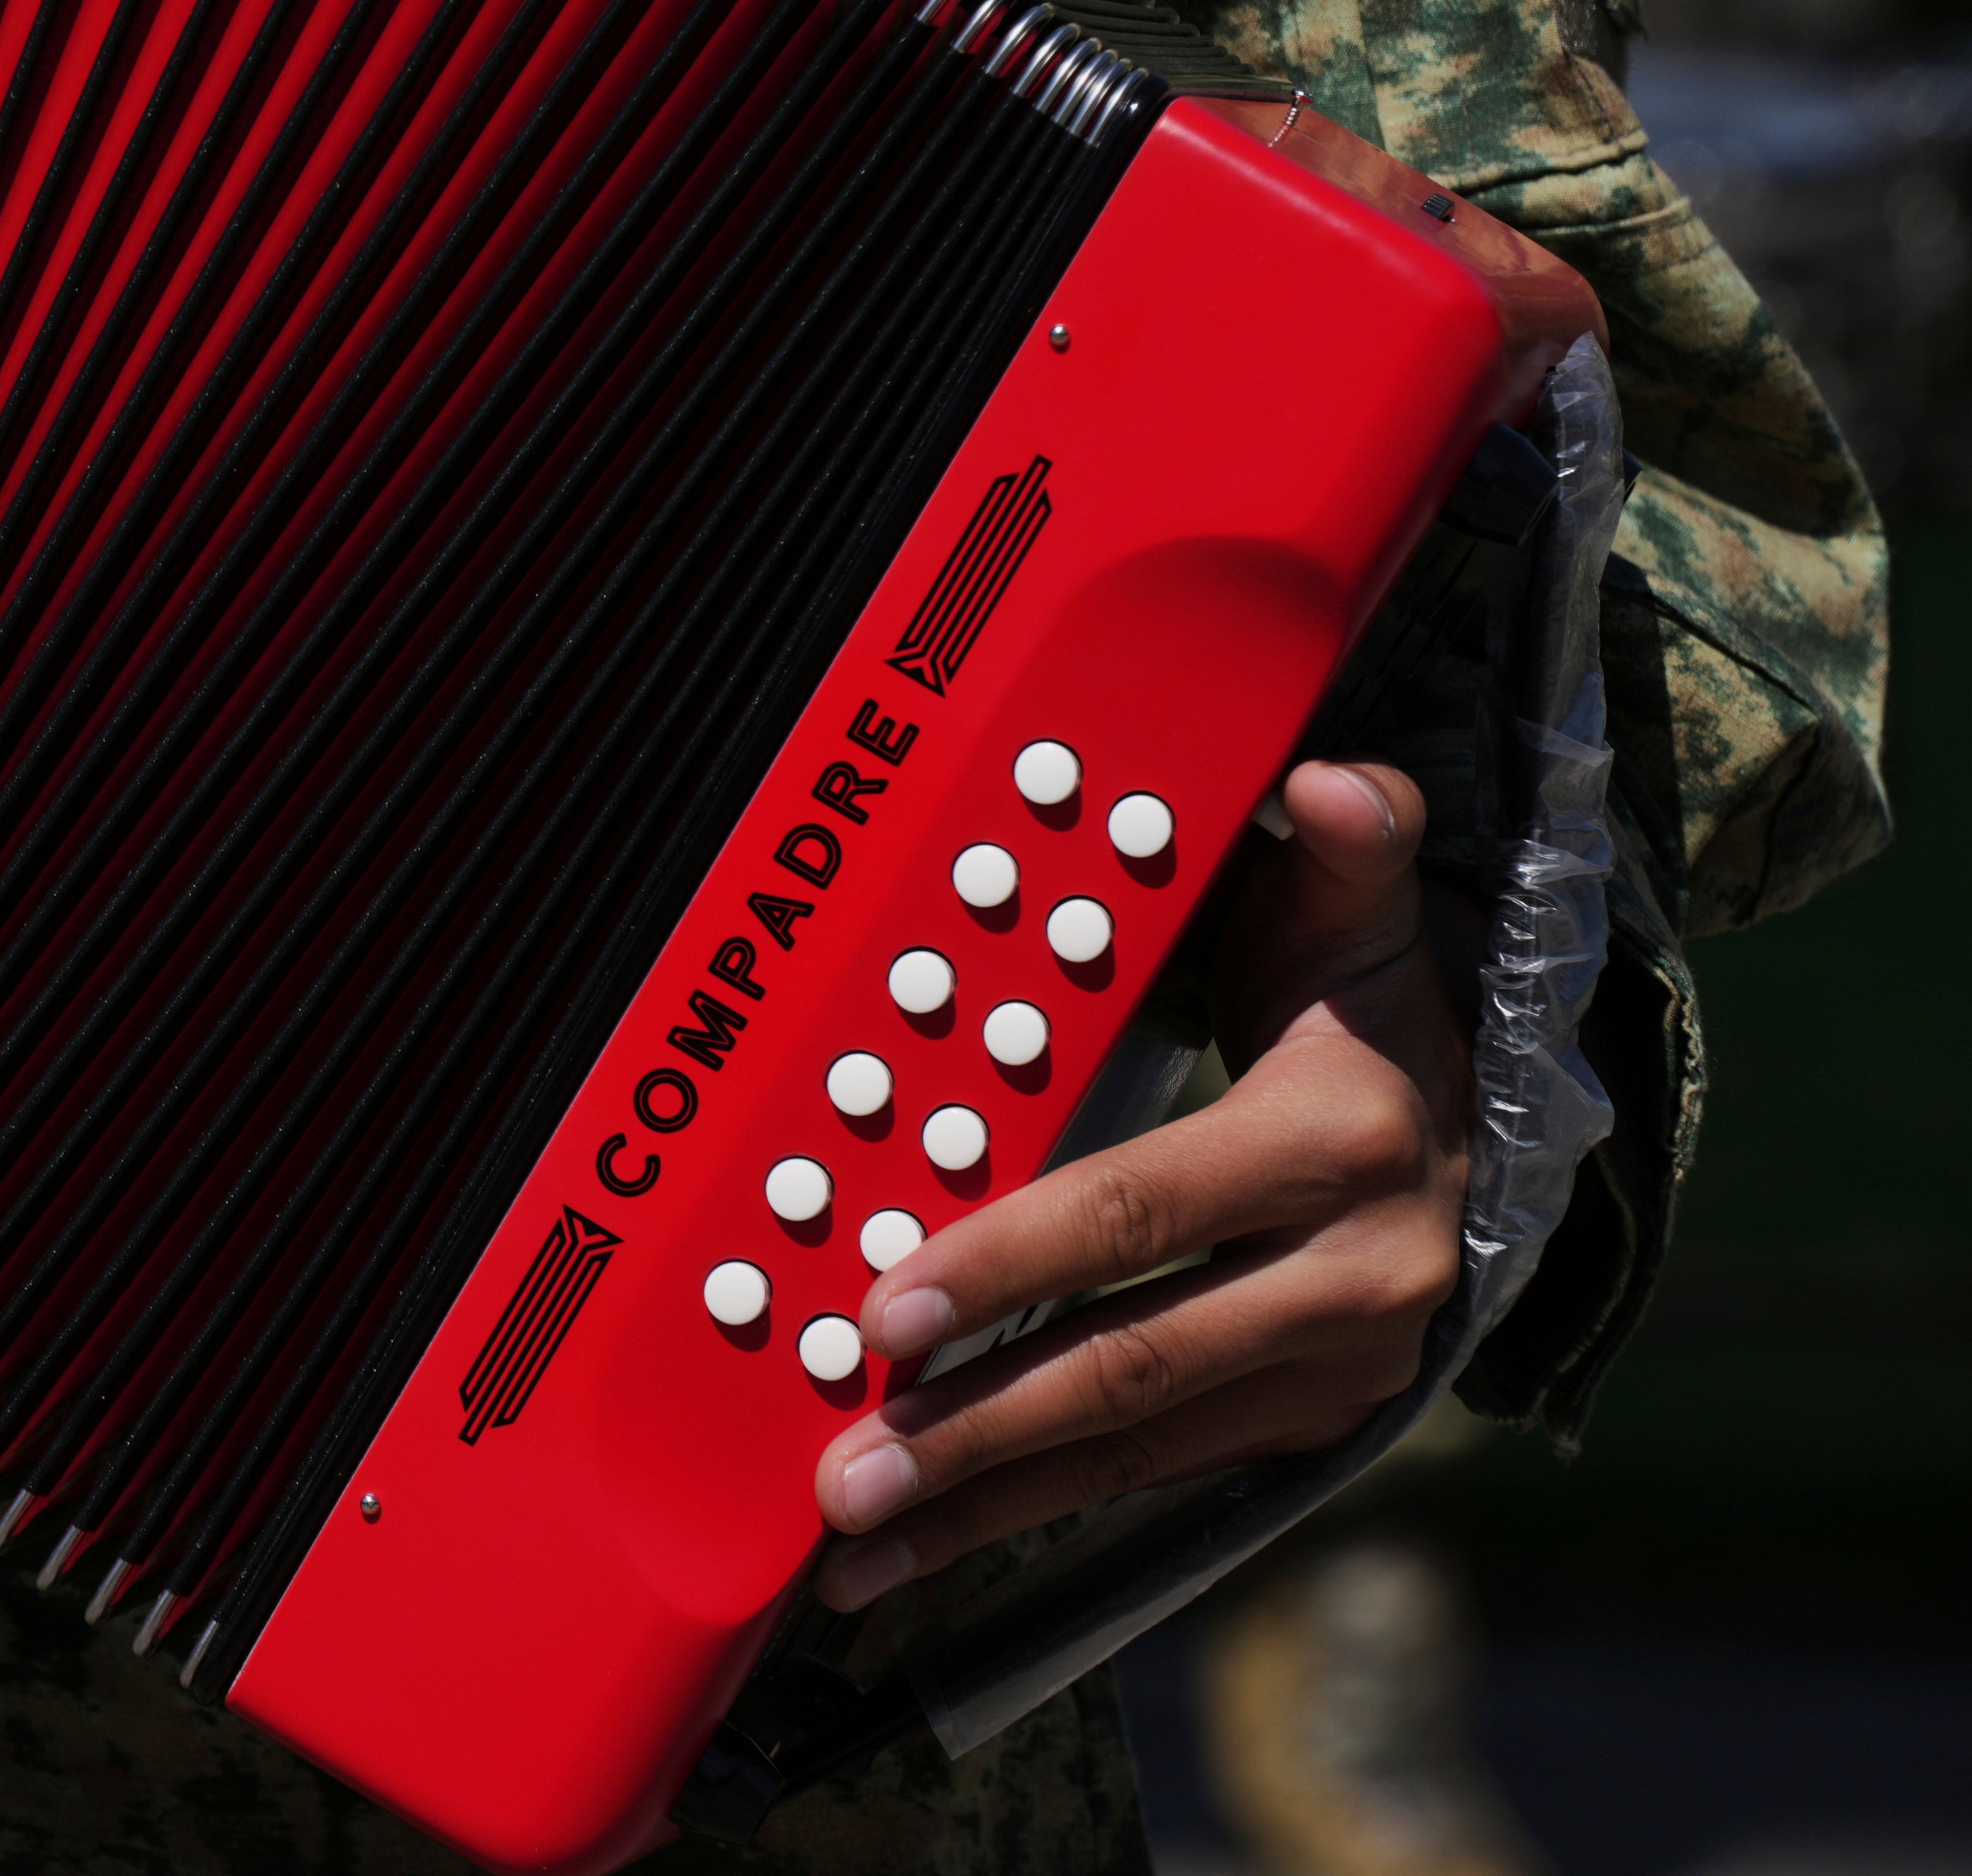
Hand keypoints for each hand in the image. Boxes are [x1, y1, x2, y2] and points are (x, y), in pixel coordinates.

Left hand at [808, 760, 1471, 1608]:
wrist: (1484, 1123)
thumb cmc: (1367, 1001)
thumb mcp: (1361, 910)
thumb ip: (1347, 841)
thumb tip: (1329, 783)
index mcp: (1339, 1146)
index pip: (1140, 1212)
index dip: (1008, 1261)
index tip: (884, 1310)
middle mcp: (1356, 1279)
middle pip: (1132, 1363)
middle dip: (977, 1427)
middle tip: (845, 1470)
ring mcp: (1338, 1373)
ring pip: (1136, 1448)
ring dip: (989, 1501)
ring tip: (855, 1537)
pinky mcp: (1307, 1427)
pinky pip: (1155, 1478)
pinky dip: (1035, 1515)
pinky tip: (931, 1545)